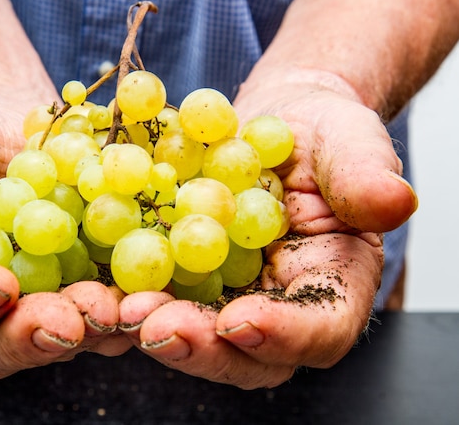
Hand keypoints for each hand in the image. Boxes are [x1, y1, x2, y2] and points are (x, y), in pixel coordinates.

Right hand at [0, 101, 131, 381]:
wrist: (20, 134)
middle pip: (0, 346)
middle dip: (32, 336)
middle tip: (64, 321)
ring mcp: (48, 302)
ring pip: (66, 337)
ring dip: (92, 328)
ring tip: (115, 306)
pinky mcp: (95, 287)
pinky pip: (116, 308)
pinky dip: (135, 302)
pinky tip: (155, 287)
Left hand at [118, 78, 417, 388]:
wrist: (272, 128)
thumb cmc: (321, 136)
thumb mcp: (350, 142)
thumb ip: (365, 175)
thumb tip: (393, 200)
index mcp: (331, 284)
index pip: (320, 328)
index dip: (284, 334)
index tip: (242, 321)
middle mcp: (274, 306)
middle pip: (244, 352)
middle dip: (200, 345)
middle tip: (157, 326)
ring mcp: (223, 297)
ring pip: (188, 333)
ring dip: (147, 328)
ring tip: (110, 311)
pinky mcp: (180, 278)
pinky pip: (152, 296)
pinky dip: (119, 296)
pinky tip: (87, 286)